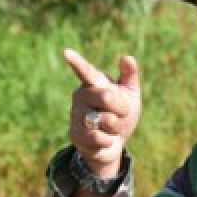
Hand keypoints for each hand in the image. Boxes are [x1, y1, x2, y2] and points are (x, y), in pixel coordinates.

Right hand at [64, 49, 140, 177]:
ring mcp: (76, 115)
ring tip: (111, 127)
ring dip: (115, 126)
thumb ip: (129, 76)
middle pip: (106, 97)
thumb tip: (127, 57)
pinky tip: (105, 139)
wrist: (114, 143)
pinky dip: (109, 140)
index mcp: (93, 83)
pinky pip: (99, 137)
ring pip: (104, 119)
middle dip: (121, 109)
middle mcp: (81, 96)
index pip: (85, 71)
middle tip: (121, 113)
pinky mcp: (75, 134)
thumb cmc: (122, 114)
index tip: (66, 52)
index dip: (76, 62)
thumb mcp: (130, 94)